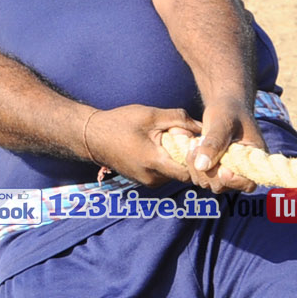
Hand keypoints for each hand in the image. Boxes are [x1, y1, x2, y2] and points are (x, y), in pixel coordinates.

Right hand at [83, 104, 203, 186]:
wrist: (93, 136)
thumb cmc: (120, 123)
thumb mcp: (151, 115)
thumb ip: (179, 119)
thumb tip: (203, 126)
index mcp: (154, 163)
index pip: (188, 173)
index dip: (197, 162)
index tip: (200, 145)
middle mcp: (151, 178)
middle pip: (182, 174)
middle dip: (189, 159)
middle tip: (191, 140)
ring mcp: (146, 181)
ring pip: (173, 174)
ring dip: (178, 160)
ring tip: (176, 141)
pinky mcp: (142, 180)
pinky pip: (163, 174)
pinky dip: (168, 162)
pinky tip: (164, 147)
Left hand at [176, 99, 264, 193]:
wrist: (224, 108)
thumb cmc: (229, 111)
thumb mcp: (223, 122)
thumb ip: (214, 142)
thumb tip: (201, 166)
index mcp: (253, 160)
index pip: (248, 183)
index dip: (234, 181)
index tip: (222, 170)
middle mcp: (240, 171)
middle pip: (221, 186)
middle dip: (207, 169)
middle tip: (199, 143)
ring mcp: (225, 173)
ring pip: (207, 183)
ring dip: (196, 166)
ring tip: (195, 141)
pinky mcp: (212, 171)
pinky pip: (198, 176)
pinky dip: (191, 164)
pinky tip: (192, 146)